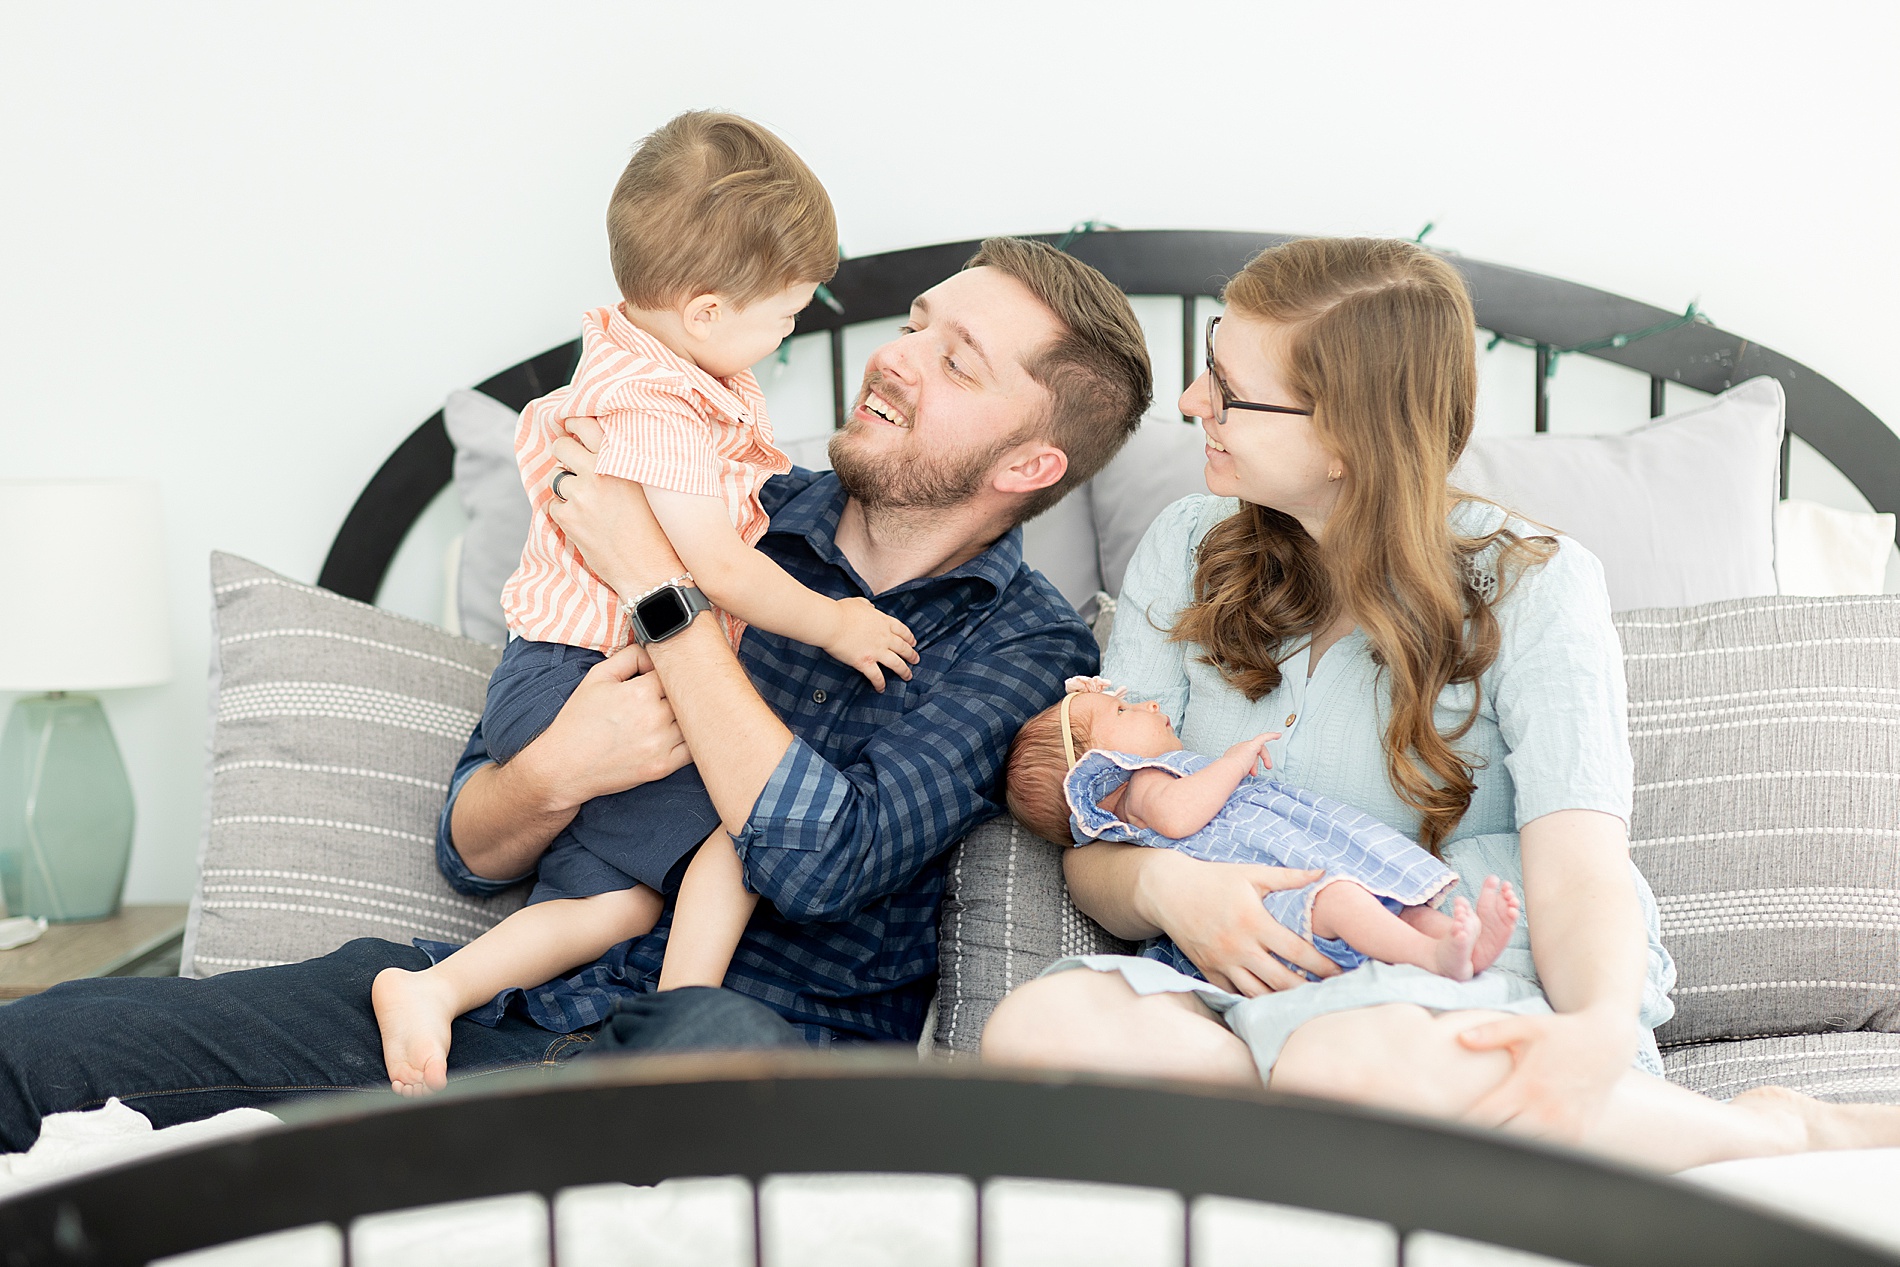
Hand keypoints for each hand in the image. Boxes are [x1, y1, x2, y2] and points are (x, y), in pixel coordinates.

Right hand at [513, 644, 690, 806]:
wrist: (565, 766)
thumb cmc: (579, 720)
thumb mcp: (598, 677)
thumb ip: (630, 656)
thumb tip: (654, 650)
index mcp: (640, 693)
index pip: (673, 672)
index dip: (668, 671)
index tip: (660, 677)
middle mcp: (655, 718)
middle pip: (686, 695)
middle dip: (679, 691)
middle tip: (667, 694)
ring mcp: (661, 745)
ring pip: (693, 721)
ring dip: (687, 714)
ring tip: (670, 713)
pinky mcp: (663, 767)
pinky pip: (693, 749)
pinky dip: (692, 739)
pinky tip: (677, 733)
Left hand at [546, 433, 683, 596]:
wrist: (653, 570)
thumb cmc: (659, 530)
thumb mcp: (651, 486)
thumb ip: (628, 461)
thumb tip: (603, 446)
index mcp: (622, 458)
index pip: (585, 424)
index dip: (574, 425)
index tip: (573, 429)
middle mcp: (598, 471)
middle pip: (562, 446)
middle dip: (564, 453)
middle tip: (572, 464)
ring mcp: (580, 494)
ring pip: (555, 477)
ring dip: (565, 486)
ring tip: (586, 502)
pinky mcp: (568, 518)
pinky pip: (555, 505)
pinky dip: (565, 513)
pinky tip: (587, 523)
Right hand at [822, 596, 919, 690]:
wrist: (831, 623)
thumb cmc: (841, 612)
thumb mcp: (859, 603)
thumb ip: (867, 606)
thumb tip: (870, 607)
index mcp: (883, 621)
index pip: (902, 630)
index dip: (909, 637)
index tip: (913, 643)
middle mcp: (883, 637)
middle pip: (902, 648)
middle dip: (911, 654)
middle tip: (916, 660)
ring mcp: (876, 651)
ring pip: (896, 664)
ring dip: (904, 671)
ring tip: (908, 676)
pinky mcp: (865, 662)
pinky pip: (877, 676)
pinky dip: (880, 684)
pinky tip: (882, 689)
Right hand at [1138, 849, 1338, 994]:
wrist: (1167, 891)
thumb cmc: (1213, 879)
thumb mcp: (1251, 873)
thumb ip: (1288, 877)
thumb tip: (1323, 872)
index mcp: (1253, 921)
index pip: (1295, 951)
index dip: (1321, 965)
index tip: (1339, 972)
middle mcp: (1238, 947)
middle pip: (1281, 980)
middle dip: (1308, 990)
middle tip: (1329, 994)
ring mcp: (1222, 963)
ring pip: (1258, 993)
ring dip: (1282, 1000)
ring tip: (1304, 1002)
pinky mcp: (1208, 971)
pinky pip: (1235, 994)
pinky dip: (1254, 1000)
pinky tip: (1272, 1002)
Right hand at [1221, 731, 1280, 774]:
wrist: (1228, 770)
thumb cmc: (1230, 775)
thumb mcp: (1235, 774)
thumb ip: (1240, 772)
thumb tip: (1240, 777)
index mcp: (1233, 754)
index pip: (1245, 756)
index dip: (1251, 765)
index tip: (1253, 774)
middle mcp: (1238, 748)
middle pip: (1252, 753)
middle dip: (1256, 764)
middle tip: (1256, 774)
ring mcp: (1244, 745)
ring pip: (1259, 749)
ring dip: (1265, 758)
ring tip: (1268, 767)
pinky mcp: (1252, 745)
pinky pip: (1263, 737)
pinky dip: (1271, 736)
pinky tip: (1279, 735)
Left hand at [1456, 1008, 1638, 1142]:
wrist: (1608, 1044)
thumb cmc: (1562, 1034)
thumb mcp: (1527, 1027)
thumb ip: (1492, 1033)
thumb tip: (1461, 1039)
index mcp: (1527, 1088)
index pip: (1486, 1119)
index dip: (1465, 1124)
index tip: (1450, 1123)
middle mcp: (1547, 1112)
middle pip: (1502, 1140)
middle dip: (1483, 1136)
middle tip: (1467, 1133)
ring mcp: (1565, 1128)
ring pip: (1526, 1150)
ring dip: (1509, 1144)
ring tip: (1495, 1135)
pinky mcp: (1579, 1136)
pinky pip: (1549, 1151)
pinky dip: (1535, 1148)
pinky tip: (1524, 1137)